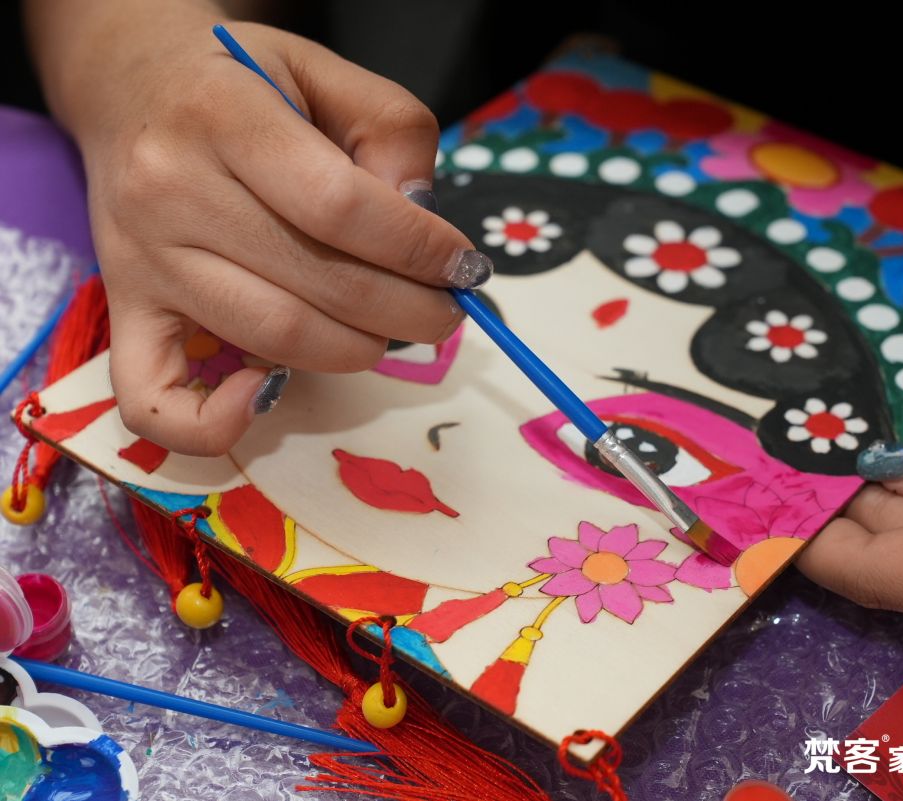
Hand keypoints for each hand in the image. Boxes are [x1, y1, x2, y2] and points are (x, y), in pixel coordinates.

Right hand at [26, 5, 488, 454]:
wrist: (132, 88)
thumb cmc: (243, 84)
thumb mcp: (328, 72)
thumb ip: (392, 130)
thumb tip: (422, 213)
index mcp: (223, 119)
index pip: (341, 208)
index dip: (419, 249)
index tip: (463, 266)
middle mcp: (170, 193)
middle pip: (320, 284)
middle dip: (410, 310)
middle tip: (445, 308)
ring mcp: (142, 261)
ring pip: (274, 339)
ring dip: (358, 350)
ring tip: (390, 330)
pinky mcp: (124, 311)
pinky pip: (152, 400)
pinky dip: (214, 424)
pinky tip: (270, 394)